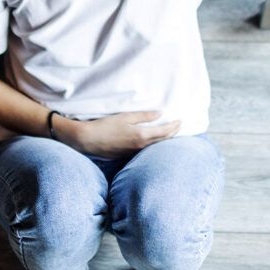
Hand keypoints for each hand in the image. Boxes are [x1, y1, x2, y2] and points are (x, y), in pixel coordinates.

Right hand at [63, 110, 180, 157]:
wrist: (88, 140)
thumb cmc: (105, 126)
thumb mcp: (125, 117)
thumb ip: (144, 116)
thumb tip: (160, 114)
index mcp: (141, 135)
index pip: (164, 132)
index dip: (174, 126)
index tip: (181, 120)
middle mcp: (140, 146)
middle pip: (162, 140)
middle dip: (173, 133)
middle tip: (179, 125)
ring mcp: (134, 152)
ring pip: (155, 146)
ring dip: (164, 139)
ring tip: (170, 132)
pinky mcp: (128, 155)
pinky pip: (146, 149)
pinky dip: (154, 143)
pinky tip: (154, 139)